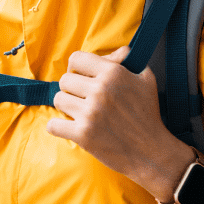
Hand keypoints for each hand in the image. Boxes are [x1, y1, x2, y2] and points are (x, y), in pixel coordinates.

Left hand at [47, 46, 193, 199]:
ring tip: (80, 112)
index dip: (77, 67)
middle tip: (84, 98)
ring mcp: (90, 113)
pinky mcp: (82, 135)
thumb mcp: (146, 78)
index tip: (83, 77)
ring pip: (58, 100)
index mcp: (114, 73)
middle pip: (65, 80)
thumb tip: (111, 53)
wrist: (150, 150)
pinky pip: (53, 125)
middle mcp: (100, 90)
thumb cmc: (148, 113)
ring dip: (67, 106)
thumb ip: (127, 59)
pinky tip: (71, 127)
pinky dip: (59, 127)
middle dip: (73, 88)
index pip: (77, 59)